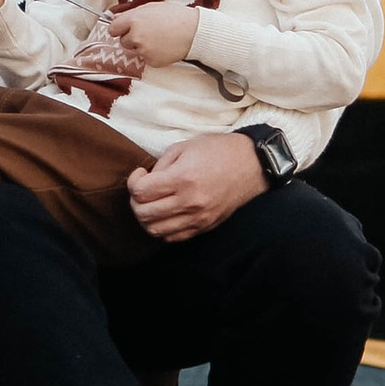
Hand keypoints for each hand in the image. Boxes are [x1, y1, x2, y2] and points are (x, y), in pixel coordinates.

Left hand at [108, 0, 201, 66]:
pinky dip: (153, 55)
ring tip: (158, 39)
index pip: (113, 28)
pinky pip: (146, 59)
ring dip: (142, 47)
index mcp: (134, 20)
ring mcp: (143, 50)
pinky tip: (163, 47)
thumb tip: (115, 18)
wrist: (194, 32)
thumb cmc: (176, 16)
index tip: (123, 29)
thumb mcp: (152, 7)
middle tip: (148, 33)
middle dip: (132, 38)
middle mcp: (136, 36)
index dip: (119, 29)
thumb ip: (132, 13)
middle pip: (123, 41)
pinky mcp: (151, 61)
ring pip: (135, 51)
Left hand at [126, 131, 262, 240]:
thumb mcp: (184, 147)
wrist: (251, 165)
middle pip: (144, 214)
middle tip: (142, 190)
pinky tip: (165, 214)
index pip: (140, 192)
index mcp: (183, 178)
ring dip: (146, 218)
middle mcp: (190, 202)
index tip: (141, 174)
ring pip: (156, 231)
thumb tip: (145, 181)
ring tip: (152, 203)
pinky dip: (162, 228)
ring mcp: (198, 218)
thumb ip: (161, 166)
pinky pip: (173, 238)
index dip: (133, 182)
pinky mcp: (205, 227)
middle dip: (135, 202)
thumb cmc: (217, 151)